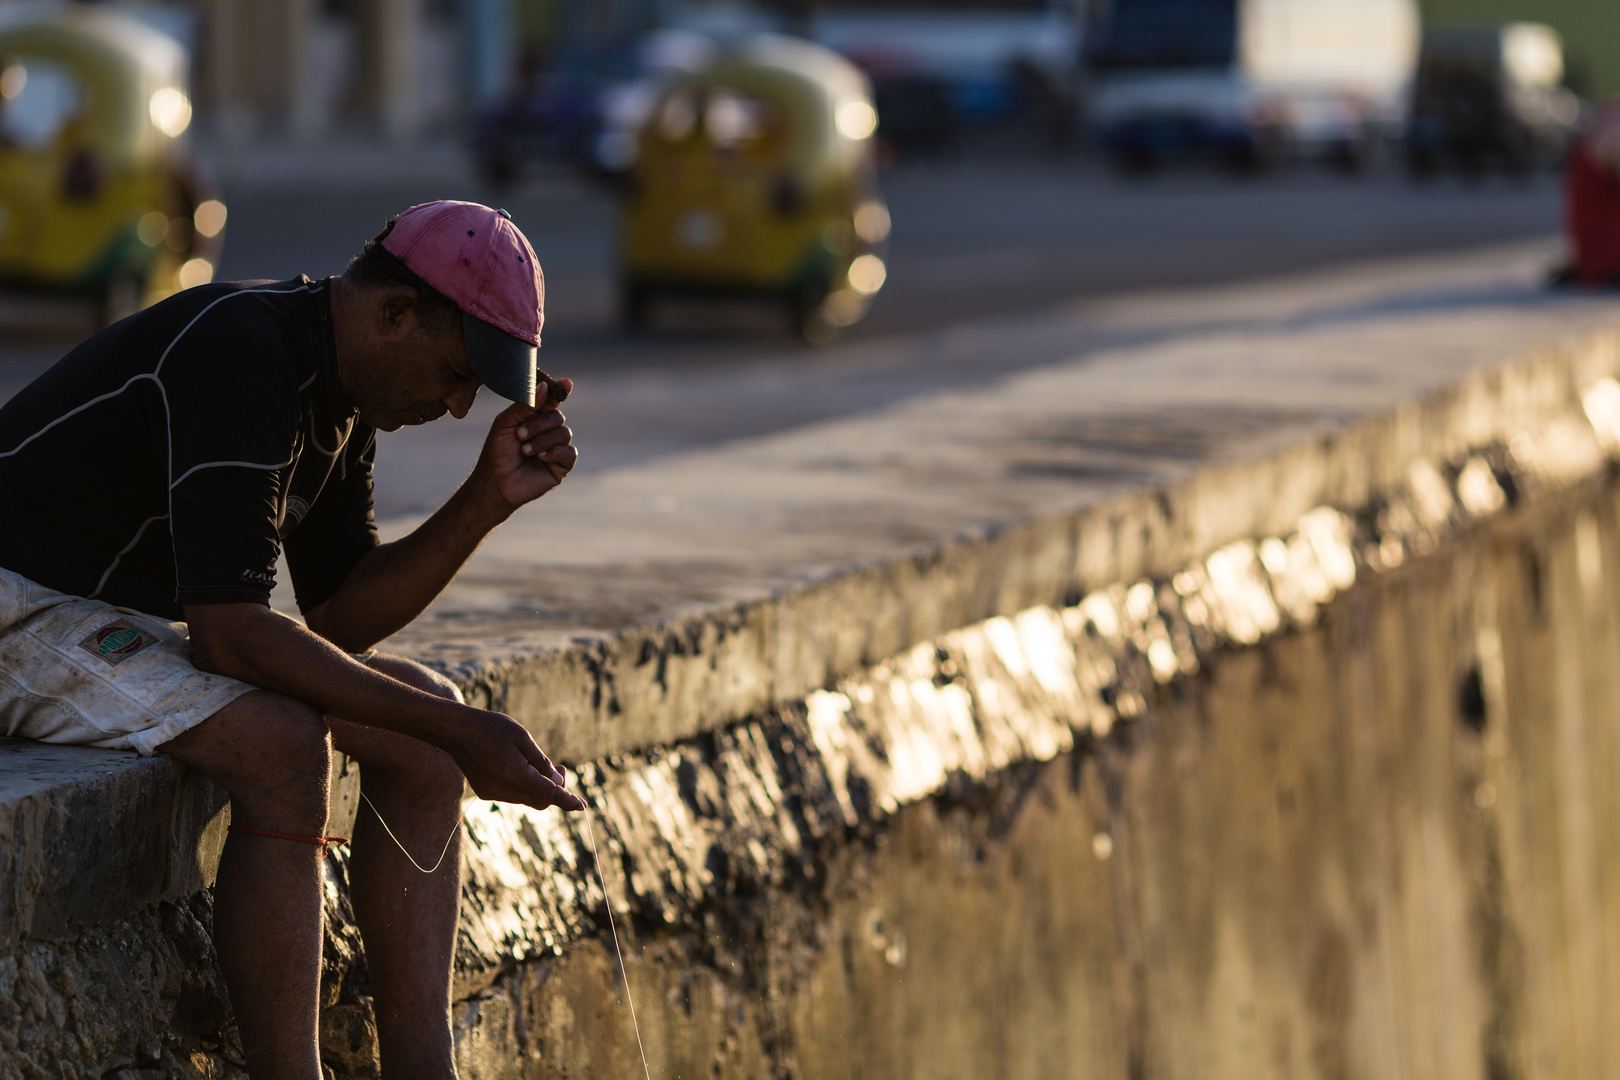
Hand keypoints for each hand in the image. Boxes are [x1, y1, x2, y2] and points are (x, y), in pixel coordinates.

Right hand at [443, 708, 585, 812]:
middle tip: (561, 767)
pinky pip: (512, 795)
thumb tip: (557, 781)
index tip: (582, 806)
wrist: (455, 731)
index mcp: (515, 773)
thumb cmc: (491, 728)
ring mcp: (493, 793)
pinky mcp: (485, 793)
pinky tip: (517, 766)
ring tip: (538, 764)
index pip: (549, 794)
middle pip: (540, 800)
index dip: (567, 800)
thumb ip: (541, 762)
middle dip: (555, 789)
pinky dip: (522, 786)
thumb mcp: (522, 737)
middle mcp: (503, 789)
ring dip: (538, 787)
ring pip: (526, 798)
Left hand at [471, 379, 578, 512]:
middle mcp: (548, 431)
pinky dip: (555, 452)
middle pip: (558, 417)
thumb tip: (545, 385)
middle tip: (520, 435)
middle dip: (539, 425)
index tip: (566, 383)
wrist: (496, 482)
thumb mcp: (506, 423)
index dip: (560, 391)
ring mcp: (556, 448)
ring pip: (564, 433)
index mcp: (535, 418)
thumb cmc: (497, 452)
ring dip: (542, 440)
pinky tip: (540, 458)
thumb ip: (525, 405)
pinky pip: (569, 452)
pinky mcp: (562, 466)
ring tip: (525, 451)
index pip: (552, 401)